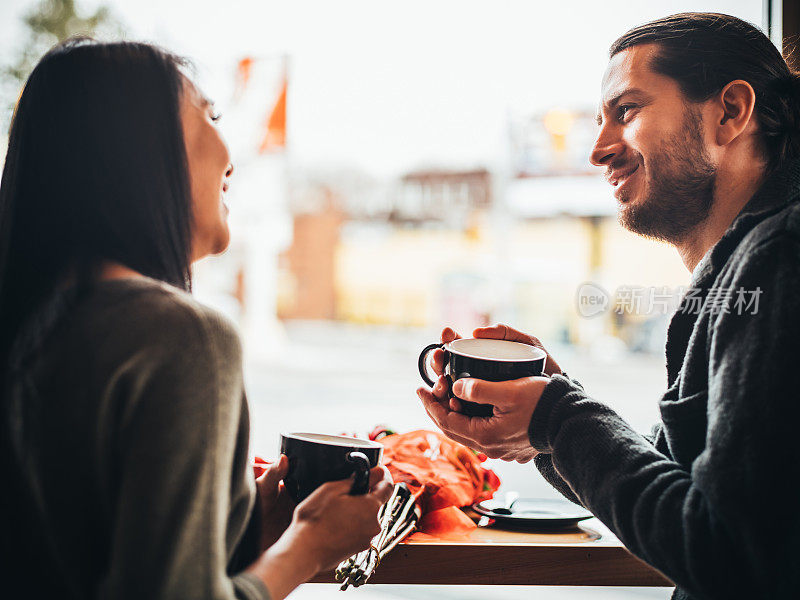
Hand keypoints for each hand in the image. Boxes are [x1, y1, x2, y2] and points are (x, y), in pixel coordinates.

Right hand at [247, 467, 392, 599]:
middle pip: (375, 504)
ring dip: (355, 513)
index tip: (377, 471)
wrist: (303, 552)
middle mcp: (374, 525)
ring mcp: (366, 540)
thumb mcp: (332, 489)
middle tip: (342, 494)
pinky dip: (349, 527)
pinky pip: (358, 532)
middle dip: (362, 496)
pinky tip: (332, 527)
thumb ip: (357, 479)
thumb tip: (376, 472)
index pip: (388, 487)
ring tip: (332, 513)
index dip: (383, 476)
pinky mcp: (357, 550)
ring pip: (365, 519)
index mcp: (371, 507)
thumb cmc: (315, 519)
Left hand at [418, 323, 560, 462]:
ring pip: (466, 432)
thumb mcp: (509, 390)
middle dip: (436, 410)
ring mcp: (500, 449)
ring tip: (444, 397)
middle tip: (426, 392)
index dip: (430, 404)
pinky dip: (467, 419)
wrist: (569, 421)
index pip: (446, 421)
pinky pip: (480, 433)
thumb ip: (479, 389)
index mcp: (485, 436)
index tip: (420, 388)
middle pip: (453, 429)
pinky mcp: (509, 446)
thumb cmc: (542, 403)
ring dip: (452, 415)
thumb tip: (456, 388)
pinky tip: (468, 408)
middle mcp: (490, 447)